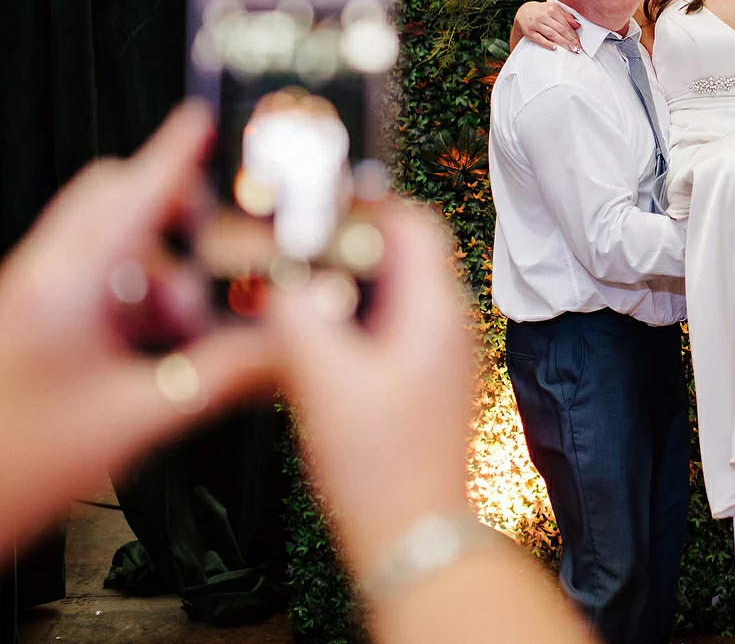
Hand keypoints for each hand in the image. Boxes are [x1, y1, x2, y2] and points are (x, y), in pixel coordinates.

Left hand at [0, 103, 276, 548]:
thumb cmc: (13, 467)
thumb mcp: (138, 420)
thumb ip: (223, 380)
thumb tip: (288, 353)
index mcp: (63, 287)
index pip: (133, 193)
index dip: (176, 151)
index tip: (206, 117)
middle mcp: (41, 284)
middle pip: (113, 209)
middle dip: (175, 217)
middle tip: (224, 238)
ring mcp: (32, 309)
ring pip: (107, 257)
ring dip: (161, 275)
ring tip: (199, 323)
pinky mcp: (30, 338)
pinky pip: (92, 296)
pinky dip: (138, 308)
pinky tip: (168, 351)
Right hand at [267, 203, 475, 578]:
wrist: (412, 538)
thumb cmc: (380, 469)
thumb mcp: (323, 379)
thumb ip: (298, 312)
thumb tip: (283, 269)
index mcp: (436, 311)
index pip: (413, 221)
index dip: (361, 202)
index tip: (309, 207)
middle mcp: (446, 324)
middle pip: (397, 251)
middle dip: (340, 243)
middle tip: (287, 247)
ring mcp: (435, 353)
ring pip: (387, 289)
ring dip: (339, 283)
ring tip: (287, 289)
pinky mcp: (418, 380)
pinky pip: (383, 326)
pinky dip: (346, 319)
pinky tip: (305, 339)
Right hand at [514, 0, 580, 52]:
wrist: (523, 12)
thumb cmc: (542, 12)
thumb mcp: (554, 10)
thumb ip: (566, 17)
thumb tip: (578, 25)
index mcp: (552, 10)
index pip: (566, 24)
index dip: (573, 34)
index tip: (579, 43)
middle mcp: (544, 16)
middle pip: (560, 29)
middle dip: (570, 40)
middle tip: (578, 48)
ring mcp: (536, 24)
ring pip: (552, 34)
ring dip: (563, 42)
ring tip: (571, 49)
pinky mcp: (529, 32)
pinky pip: (539, 39)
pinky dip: (547, 43)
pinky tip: (554, 48)